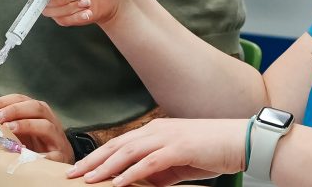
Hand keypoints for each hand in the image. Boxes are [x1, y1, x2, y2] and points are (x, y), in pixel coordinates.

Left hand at [0, 93, 72, 162]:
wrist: (57, 165)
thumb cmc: (34, 147)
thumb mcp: (19, 132)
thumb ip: (5, 123)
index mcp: (38, 112)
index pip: (20, 99)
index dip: (2, 102)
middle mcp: (50, 121)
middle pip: (36, 107)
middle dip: (13, 110)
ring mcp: (58, 139)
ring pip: (46, 126)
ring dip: (25, 125)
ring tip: (7, 129)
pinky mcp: (61, 157)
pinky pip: (52, 153)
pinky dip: (38, 154)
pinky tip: (23, 154)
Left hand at [66, 118, 247, 185]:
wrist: (240, 141)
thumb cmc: (211, 151)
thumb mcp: (180, 163)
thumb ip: (160, 171)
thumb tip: (142, 183)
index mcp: (155, 131)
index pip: (119, 143)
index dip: (97, 156)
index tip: (79, 168)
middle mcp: (157, 130)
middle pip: (117, 145)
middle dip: (92, 160)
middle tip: (71, 173)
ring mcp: (167, 137)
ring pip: (128, 152)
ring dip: (105, 167)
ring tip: (88, 179)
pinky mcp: (179, 149)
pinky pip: (149, 162)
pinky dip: (131, 172)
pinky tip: (117, 183)